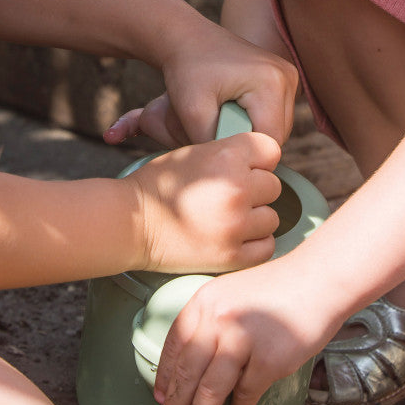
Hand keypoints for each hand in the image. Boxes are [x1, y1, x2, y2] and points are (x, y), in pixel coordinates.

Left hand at [105, 27, 297, 148]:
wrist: (188, 38)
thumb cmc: (186, 70)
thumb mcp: (191, 110)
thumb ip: (210, 142)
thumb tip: (226, 167)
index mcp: (271, 82)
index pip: (269, 140)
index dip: (245, 152)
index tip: (218, 149)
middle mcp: (287, 76)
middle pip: (278, 135)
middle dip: (248, 141)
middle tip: (218, 133)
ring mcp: (288, 75)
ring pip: (278, 126)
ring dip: (252, 131)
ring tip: (224, 120)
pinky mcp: (283, 77)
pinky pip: (275, 113)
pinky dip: (255, 119)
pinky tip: (232, 111)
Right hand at [126, 131, 282, 274]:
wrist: (131, 223)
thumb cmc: (159, 185)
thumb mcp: (193, 152)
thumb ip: (230, 154)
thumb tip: (263, 165)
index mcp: (227, 156)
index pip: (270, 150)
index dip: (257, 159)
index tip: (243, 168)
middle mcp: (236, 188)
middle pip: (273, 186)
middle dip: (254, 190)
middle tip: (227, 196)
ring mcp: (236, 224)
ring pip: (271, 217)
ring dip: (254, 219)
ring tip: (226, 218)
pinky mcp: (233, 255)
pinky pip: (266, 246)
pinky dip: (253, 243)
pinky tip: (232, 237)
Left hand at [152, 258, 332, 404]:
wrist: (319, 279)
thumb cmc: (278, 287)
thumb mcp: (231, 292)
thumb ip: (210, 321)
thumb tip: (192, 364)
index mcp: (204, 301)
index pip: (174, 345)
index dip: (165, 376)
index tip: (161, 396)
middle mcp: (217, 319)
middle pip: (187, 372)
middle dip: (177, 403)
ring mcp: (242, 340)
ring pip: (210, 390)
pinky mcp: (268, 360)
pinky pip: (246, 394)